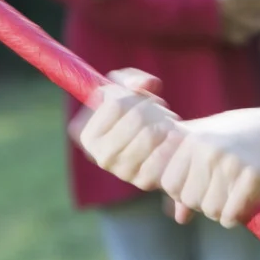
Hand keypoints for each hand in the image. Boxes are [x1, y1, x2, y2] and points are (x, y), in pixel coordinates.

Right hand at [75, 70, 179, 188]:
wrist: (163, 144)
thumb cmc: (139, 112)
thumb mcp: (130, 87)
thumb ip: (131, 78)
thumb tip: (142, 84)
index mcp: (87, 134)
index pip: (115, 103)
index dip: (131, 95)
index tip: (136, 96)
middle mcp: (101, 156)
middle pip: (135, 117)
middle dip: (151, 107)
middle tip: (156, 107)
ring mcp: (122, 171)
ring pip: (151, 133)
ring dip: (164, 121)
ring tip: (164, 121)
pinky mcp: (144, 181)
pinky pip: (163, 152)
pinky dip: (173, 138)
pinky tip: (173, 136)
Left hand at [157, 105, 259, 227]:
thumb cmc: (249, 141)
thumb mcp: (214, 149)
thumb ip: (190, 177)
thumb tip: (178, 217)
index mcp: (193, 137)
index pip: (168, 182)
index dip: (184, 190)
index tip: (204, 183)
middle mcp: (207, 147)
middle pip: (188, 198)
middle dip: (204, 202)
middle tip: (225, 189)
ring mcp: (230, 161)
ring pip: (209, 210)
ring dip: (223, 210)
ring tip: (238, 191)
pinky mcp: (252, 176)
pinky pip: (229, 216)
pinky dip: (237, 216)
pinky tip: (249, 201)